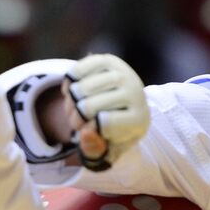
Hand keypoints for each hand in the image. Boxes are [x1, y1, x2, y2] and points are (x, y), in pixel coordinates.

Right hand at [65, 54, 149, 170]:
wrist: (124, 106)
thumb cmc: (114, 133)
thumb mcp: (106, 149)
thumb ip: (94, 150)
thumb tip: (86, 133)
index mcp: (139, 119)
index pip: (104, 124)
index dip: (88, 130)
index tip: (89, 131)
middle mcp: (135, 93)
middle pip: (89, 106)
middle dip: (75, 117)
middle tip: (76, 122)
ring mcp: (123, 73)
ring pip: (82, 88)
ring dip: (70, 101)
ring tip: (74, 108)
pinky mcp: (109, 60)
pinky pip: (78, 69)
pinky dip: (69, 82)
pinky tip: (72, 90)